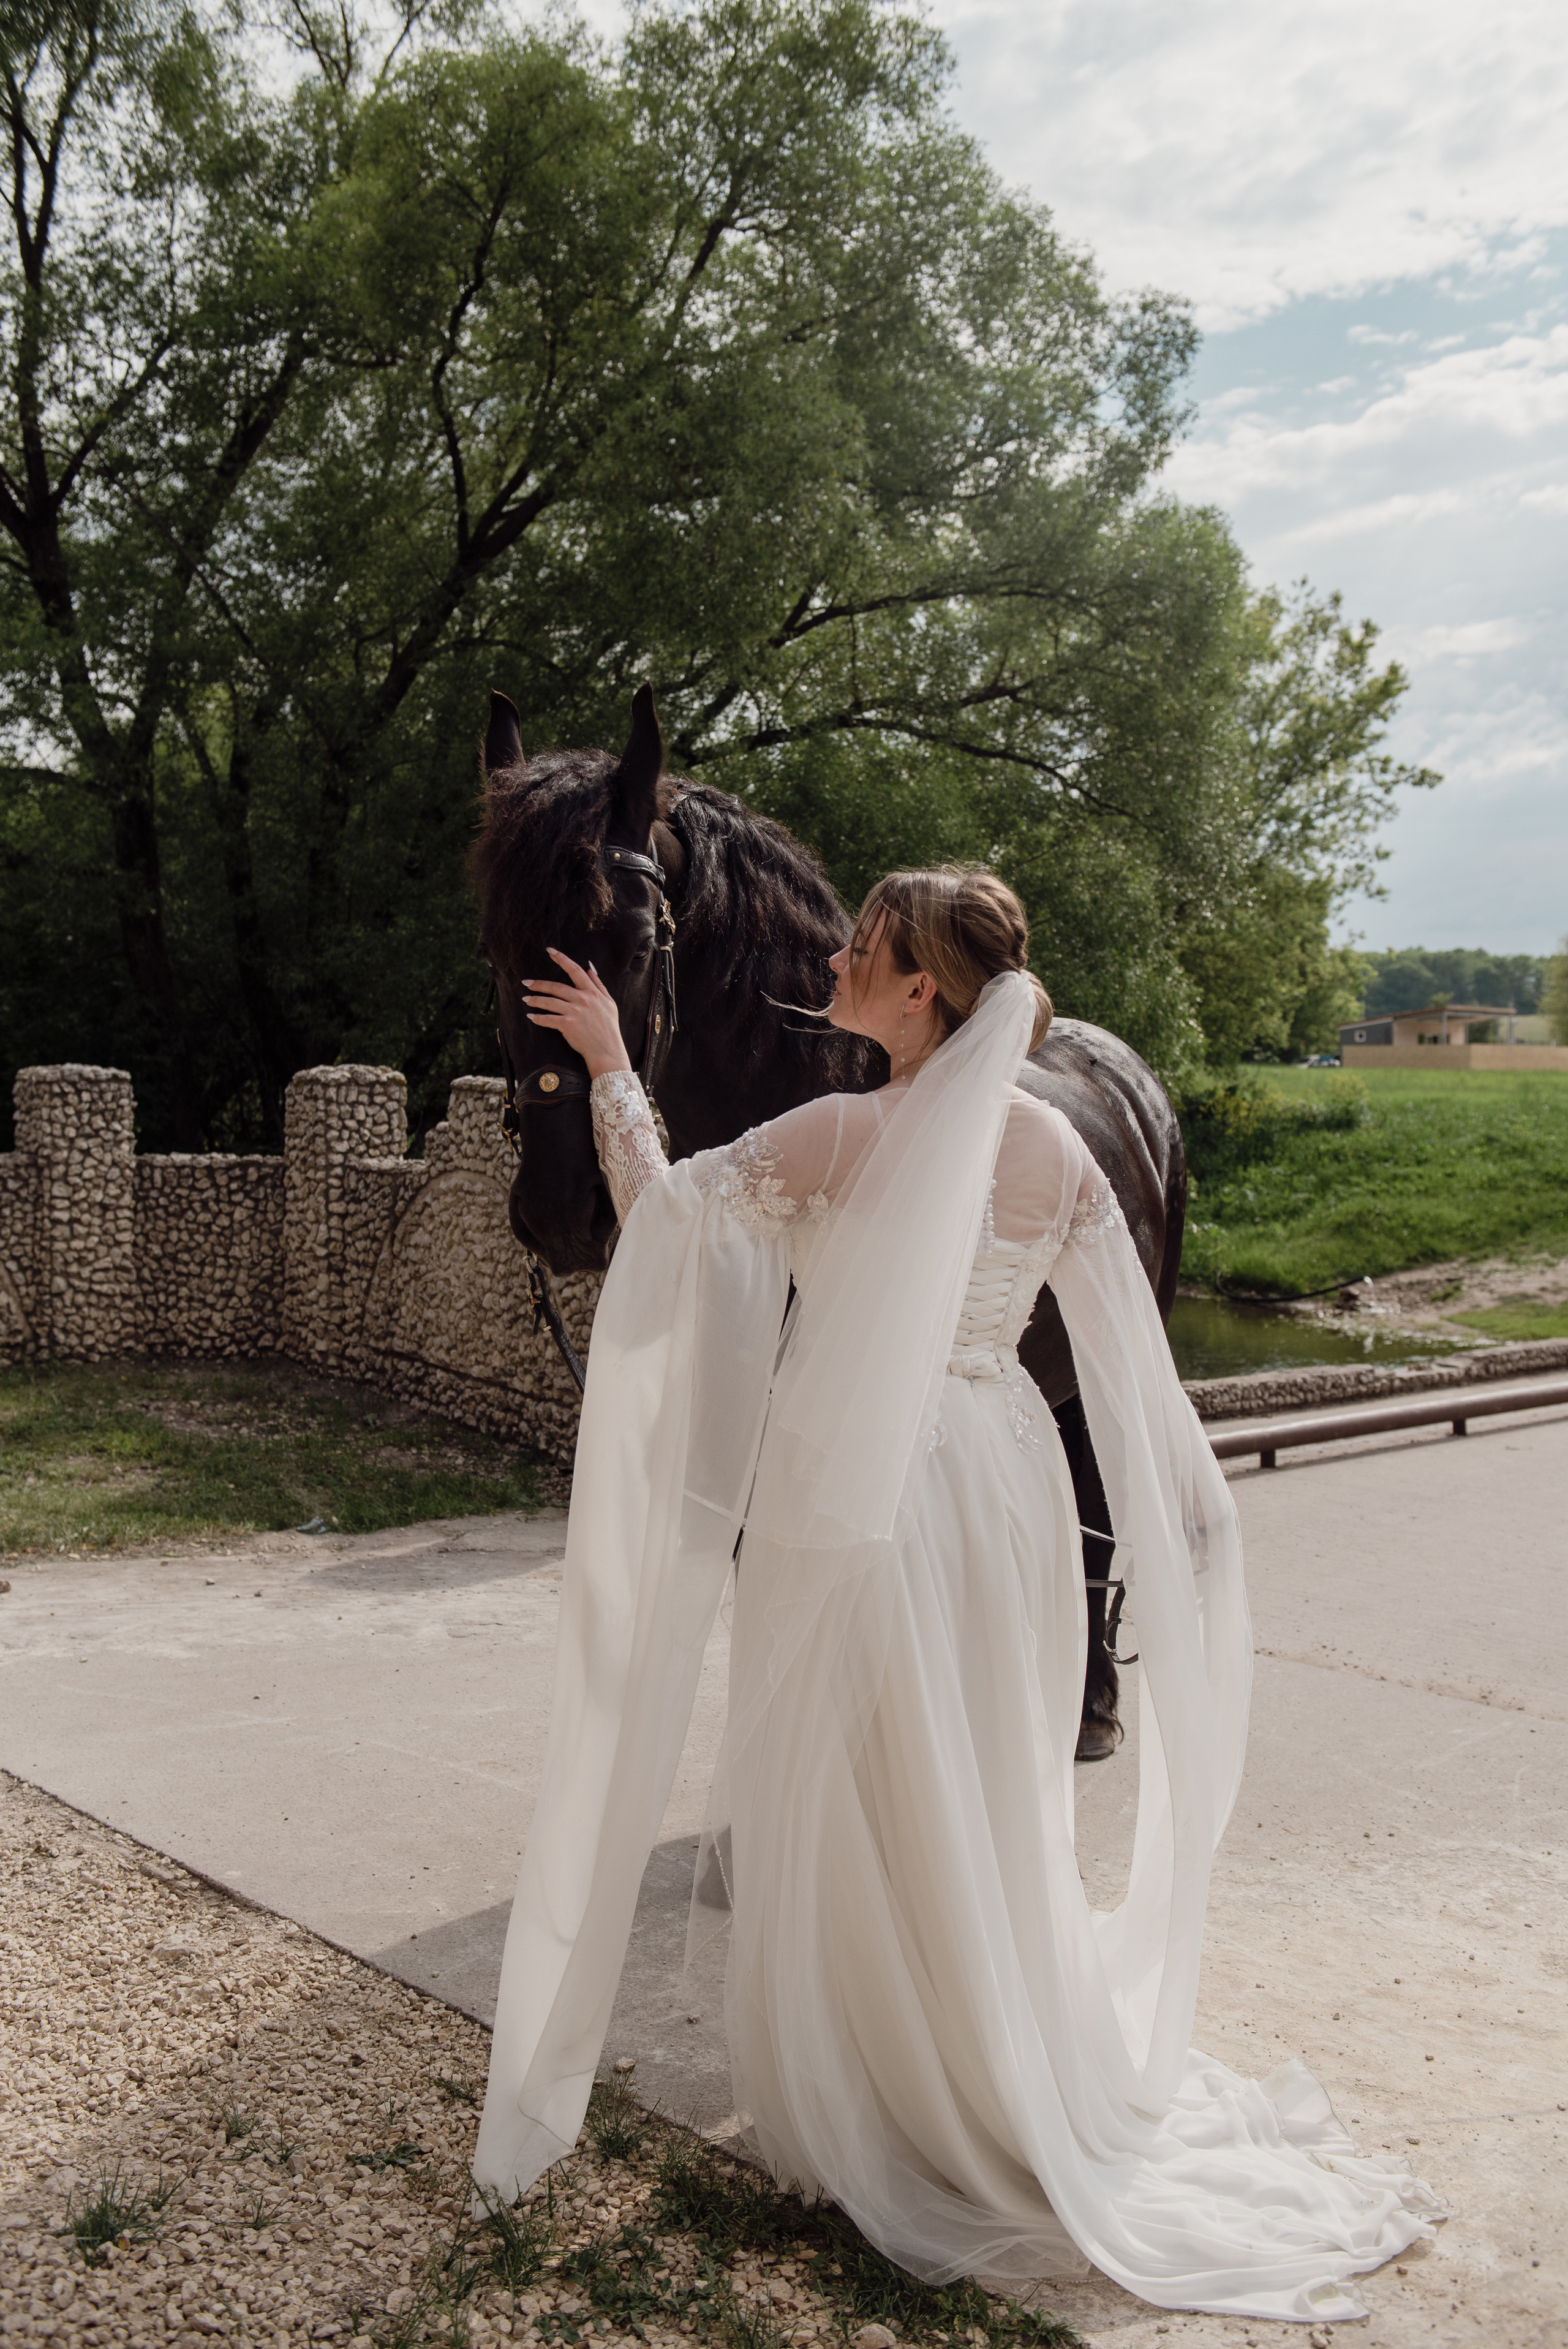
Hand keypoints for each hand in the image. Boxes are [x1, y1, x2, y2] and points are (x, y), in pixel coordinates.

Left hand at [521, 950, 631, 1077]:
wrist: (607, 1050)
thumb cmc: (609, 1028)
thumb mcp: (609, 1003)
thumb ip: (599, 985)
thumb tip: (590, 969)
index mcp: (592, 992)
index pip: (575, 970)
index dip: (561, 958)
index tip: (550, 951)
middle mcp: (582, 999)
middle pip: (556, 986)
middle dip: (539, 984)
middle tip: (526, 982)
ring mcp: (574, 1012)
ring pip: (549, 1002)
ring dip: (535, 1000)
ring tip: (526, 999)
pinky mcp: (567, 1025)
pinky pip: (548, 1019)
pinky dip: (538, 1018)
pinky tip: (531, 1017)